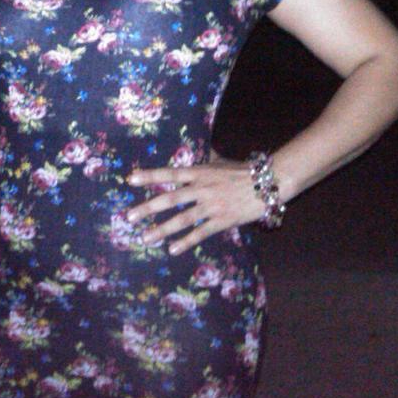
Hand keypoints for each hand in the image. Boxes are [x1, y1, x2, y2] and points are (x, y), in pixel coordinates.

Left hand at [125, 151, 266, 255]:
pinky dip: (186, 242)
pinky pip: (200, 233)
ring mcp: (211, 205)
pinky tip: (172, 250)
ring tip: (145, 238)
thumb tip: (199, 147)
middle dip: (147, 208)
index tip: (131, 179)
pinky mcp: (222, 220)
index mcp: (200, 172)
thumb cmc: (244, 171)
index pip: (170, 173)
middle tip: (129, 216)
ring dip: (162, 229)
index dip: (150, 176)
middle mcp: (202, 188)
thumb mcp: (221, 161)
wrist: (269, 182)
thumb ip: (207, 159)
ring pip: (182, 219)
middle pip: (170, 198)